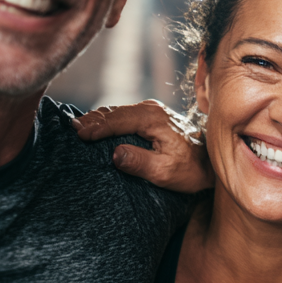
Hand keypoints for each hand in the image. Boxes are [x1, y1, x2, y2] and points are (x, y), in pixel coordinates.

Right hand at [72, 99, 214, 193]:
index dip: (96, 127)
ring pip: (118, 112)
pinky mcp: (153, 116)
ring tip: (79, 126)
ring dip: (99, 119)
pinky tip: (98, 126)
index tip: (78, 134)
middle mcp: (152, 110)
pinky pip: (125, 115)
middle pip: (114, 112)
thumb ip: (140, 162)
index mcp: (154, 119)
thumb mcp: (165, 172)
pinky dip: (109, 119)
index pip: (117, 120)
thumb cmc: (190, 169)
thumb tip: (115, 153)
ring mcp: (153, 111)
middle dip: (92, 120)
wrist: (210, 162)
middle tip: (71, 128)